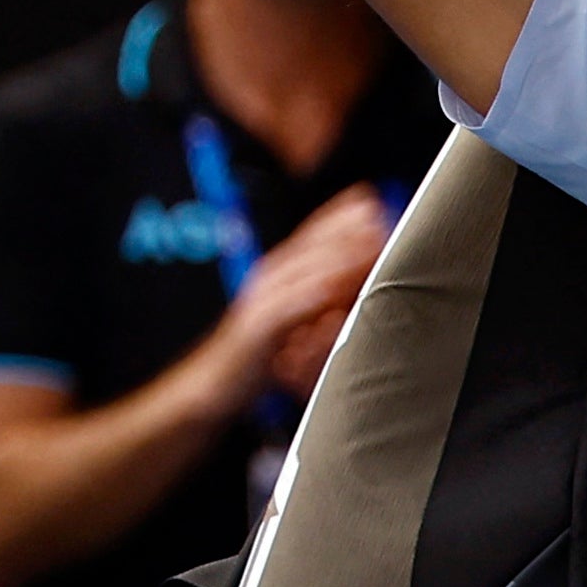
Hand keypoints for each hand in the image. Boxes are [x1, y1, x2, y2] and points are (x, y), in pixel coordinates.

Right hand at [199, 184, 392, 410]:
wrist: (211, 386)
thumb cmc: (255, 357)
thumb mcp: (290, 324)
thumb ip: (314, 301)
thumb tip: (351, 288)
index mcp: (277, 277)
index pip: (310, 237)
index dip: (339, 217)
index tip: (370, 200)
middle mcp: (269, 282)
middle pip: (309, 246)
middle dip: (342, 226)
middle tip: (375, 211)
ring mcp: (261, 302)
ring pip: (301, 271)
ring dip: (334, 255)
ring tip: (364, 242)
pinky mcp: (256, 330)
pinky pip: (284, 309)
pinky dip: (307, 296)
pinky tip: (329, 287)